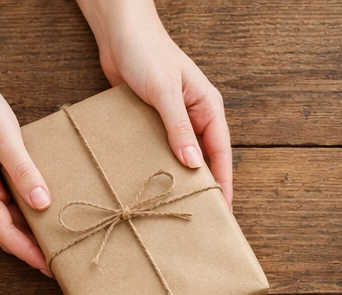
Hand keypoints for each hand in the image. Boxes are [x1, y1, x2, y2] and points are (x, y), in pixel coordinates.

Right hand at [0, 71, 52, 272]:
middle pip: (6, 233)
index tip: (51, 267)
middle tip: (64, 265)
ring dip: (31, 236)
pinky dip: (27, 218)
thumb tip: (41, 203)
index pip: (3, 232)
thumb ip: (23, 170)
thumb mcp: (4, 136)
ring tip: (61, 248)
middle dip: (32, 251)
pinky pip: (8, 208)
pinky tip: (47, 221)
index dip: (28, 252)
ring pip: (8, 223)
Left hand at [82, 0, 231, 202]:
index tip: (224, 210)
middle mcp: (194, 117)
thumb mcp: (165, 91)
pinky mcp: (153, 122)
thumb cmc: (146, 51)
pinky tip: (153, 183)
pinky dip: (158, 165)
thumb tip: (193, 164)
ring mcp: (174, 121)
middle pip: (204, 159)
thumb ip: (179, 128)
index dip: (223, 183)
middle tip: (201, 216)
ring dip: (179, 178)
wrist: (117, 32)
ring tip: (177, 206)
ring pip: (182, 157)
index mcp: (207, 108)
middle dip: (203, 186)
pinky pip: (160, 149)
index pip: (221, 153)